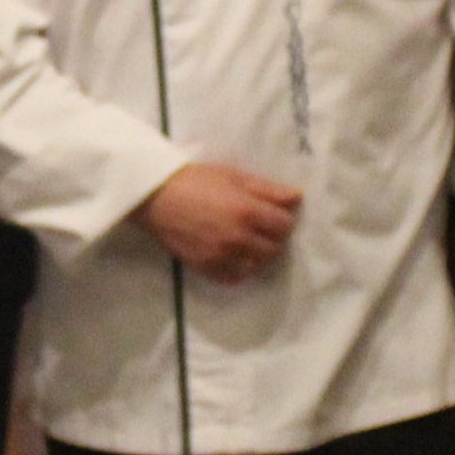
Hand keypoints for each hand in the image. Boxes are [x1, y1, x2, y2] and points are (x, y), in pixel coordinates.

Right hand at [137, 162, 301, 283]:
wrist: (157, 196)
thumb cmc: (196, 180)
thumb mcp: (234, 176)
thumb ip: (268, 189)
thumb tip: (297, 198)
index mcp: (247, 210)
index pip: (284, 226)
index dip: (283, 219)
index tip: (273, 215)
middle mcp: (238, 237)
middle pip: (274, 249)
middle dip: (273, 238)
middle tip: (260, 228)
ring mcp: (221, 255)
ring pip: (257, 266)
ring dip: (258, 255)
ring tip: (247, 242)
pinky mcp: (206, 267)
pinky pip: (235, 278)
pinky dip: (240, 269)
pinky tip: (234, 256)